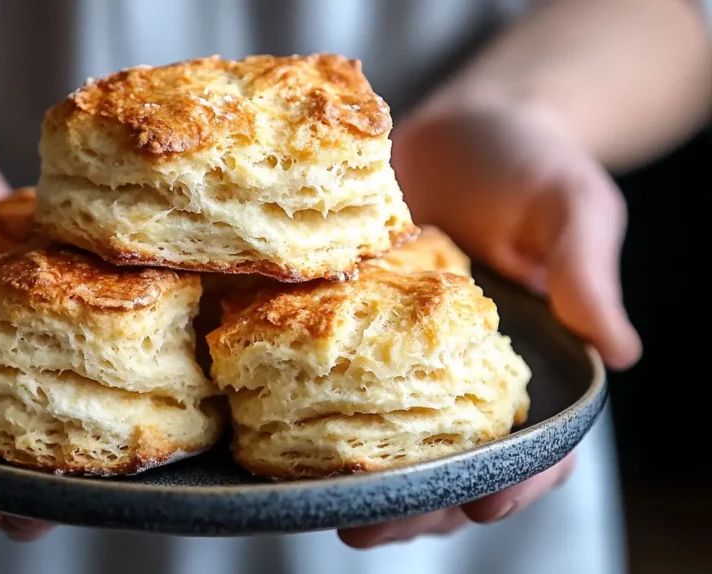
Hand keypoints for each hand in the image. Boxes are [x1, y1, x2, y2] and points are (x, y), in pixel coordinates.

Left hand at [337, 98, 639, 548]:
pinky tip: (293, 445)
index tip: (488, 500)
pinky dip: (323, 422)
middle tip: (380, 525)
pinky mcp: (358, 336)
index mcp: (538, 362)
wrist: (458, 126)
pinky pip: (343, 390)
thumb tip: (621, 349)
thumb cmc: (529, 163)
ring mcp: (410, 361)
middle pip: (457, 463)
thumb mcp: (571, 205)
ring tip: (336, 509)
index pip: (541, 443)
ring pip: (400, 445)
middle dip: (424, 504)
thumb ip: (587, 270)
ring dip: (372, 483)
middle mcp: (470, 375)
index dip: (520, 479)